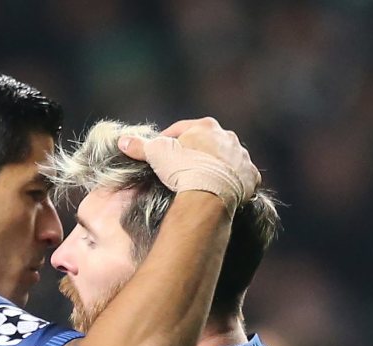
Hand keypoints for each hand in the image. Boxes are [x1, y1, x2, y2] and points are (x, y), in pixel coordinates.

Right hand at [119, 117, 259, 216]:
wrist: (209, 192)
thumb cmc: (183, 169)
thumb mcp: (156, 154)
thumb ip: (139, 146)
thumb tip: (121, 141)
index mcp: (206, 126)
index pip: (184, 129)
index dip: (170, 139)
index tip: (162, 150)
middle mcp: (228, 137)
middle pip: (209, 143)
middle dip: (197, 152)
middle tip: (184, 167)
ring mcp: (241, 157)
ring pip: (228, 159)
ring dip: (218, 166)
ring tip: (205, 180)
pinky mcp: (251, 177)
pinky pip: (243, 178)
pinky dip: (235, 182)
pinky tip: (226, 190)